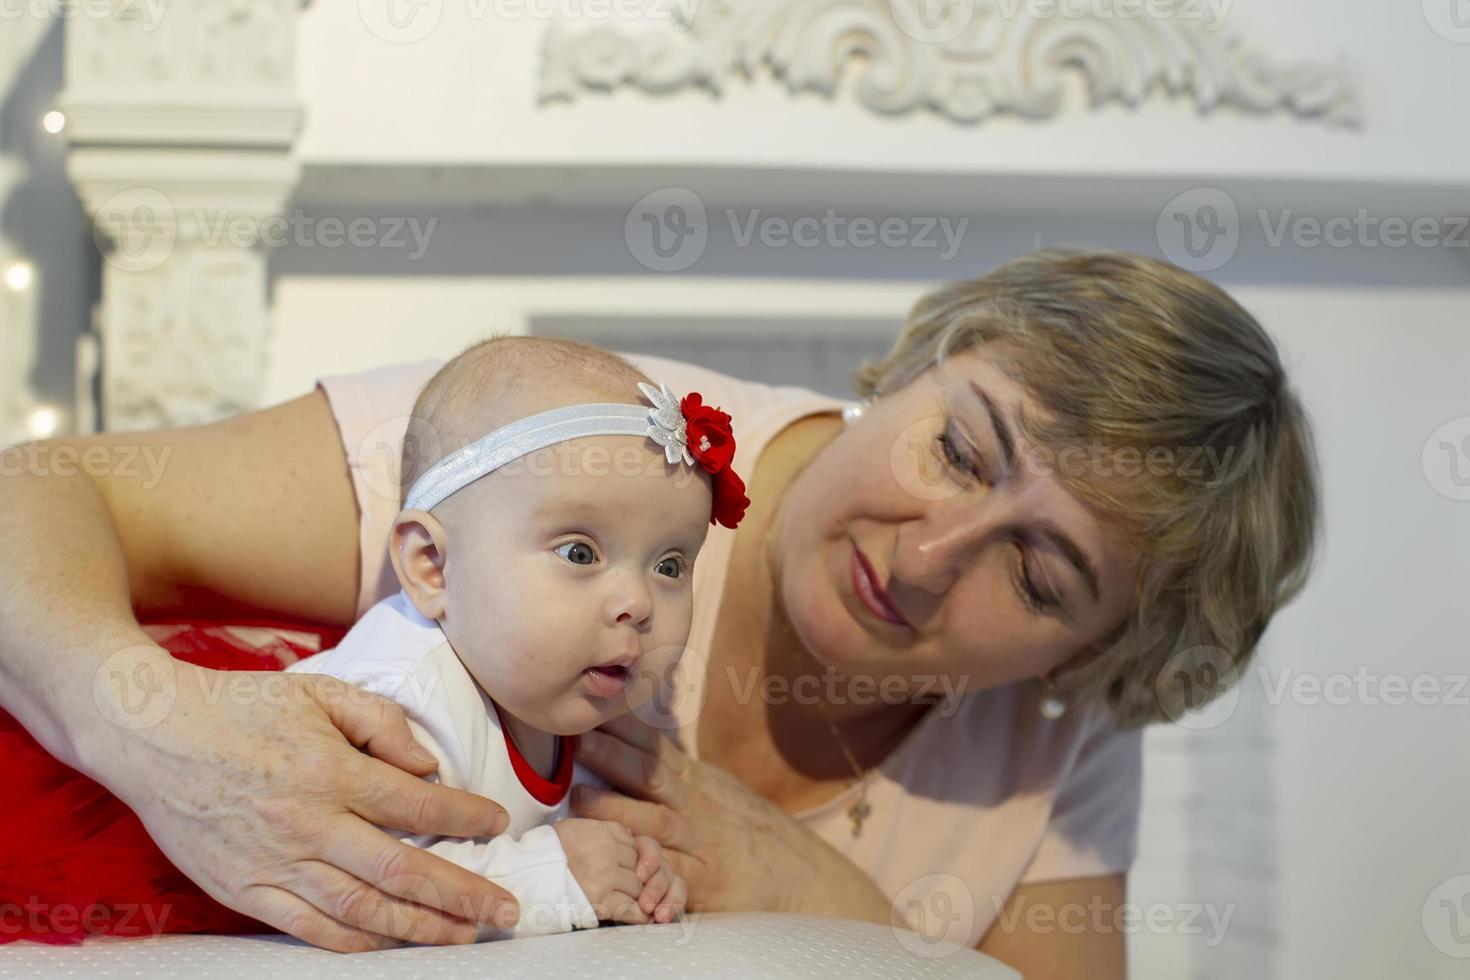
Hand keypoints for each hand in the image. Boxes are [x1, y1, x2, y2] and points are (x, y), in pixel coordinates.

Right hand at [89, 654, 521, 951]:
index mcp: (329, 771)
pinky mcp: (243, 891)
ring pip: (361, 910)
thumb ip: (381, 723)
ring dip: (420, 927)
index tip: (497, 824)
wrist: (150, 735)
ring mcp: (274, 864)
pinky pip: (309, 929)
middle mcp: (307, 825)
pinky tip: (392, 943)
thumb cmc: (241, 706)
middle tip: (505, 909)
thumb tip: (426, 768)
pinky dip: (356, 941)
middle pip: (401, 870)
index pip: (416, 804)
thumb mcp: (319, 691)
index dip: (465, 818)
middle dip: (461, 893)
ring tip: (464, 935)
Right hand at [552, 818, 666, 923]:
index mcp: (603, 830)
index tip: (627, 868)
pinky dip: (638, 916)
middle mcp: (608, 850)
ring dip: (634, 897)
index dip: (631, 859)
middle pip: (639, 865)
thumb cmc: (546, 853)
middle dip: (634, 878)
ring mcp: (606, 876)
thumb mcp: (575, 829)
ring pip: (638, 888)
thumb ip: (601, 832)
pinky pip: (631, 909)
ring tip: (626, 902)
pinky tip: (639, 917)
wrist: (526, 875)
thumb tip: (626, 837)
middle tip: (624, 888)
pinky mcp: (602, 901)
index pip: (634, 844)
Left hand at [570, 714, 826, 915]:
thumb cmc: (744, 828)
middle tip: (578, 738)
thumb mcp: (713, 788)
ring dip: (616, 809)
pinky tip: (619, 862)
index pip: (654, 747)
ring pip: (654, 821)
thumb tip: (633, 739)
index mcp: (694, 781)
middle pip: (650, 775)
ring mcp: (698, 843)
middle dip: (613, 755)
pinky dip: (644, 866)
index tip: (593, 707)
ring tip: (580, 799)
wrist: (796, 871)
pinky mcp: (702, 881)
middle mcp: (694, 806)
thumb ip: (673, 769)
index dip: (622, 728)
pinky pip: (669, 873)